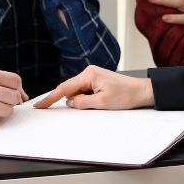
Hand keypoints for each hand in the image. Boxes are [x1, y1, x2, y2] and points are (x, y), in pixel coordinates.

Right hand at [33, 65, 154, 109]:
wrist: (142, 91)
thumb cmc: (126, 95)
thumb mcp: (103, 103)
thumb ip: (83, 103)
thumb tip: (69, 103)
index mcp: (89, 75)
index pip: (64, 88)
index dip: (51, 98)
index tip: (40, 105)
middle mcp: (89, 73)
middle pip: (70, 89)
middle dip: (68, 101)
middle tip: (66, 110)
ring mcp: (93, 76)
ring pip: (78, 92)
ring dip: (80, 101)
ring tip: (98, 105)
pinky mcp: (97, 81)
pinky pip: (85, 92)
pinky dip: (85, 99)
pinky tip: (95, 104)